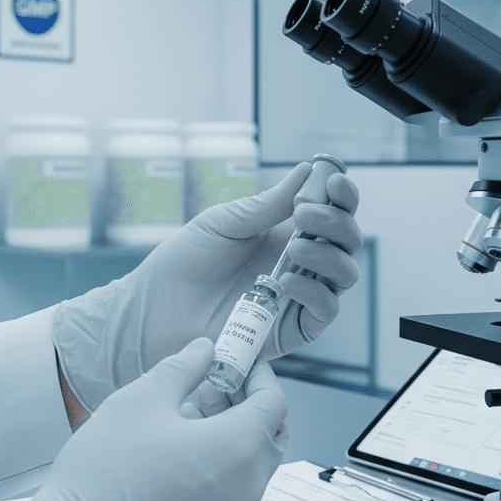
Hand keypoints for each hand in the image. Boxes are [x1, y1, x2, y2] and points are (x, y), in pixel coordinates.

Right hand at [0, 338, 287, 500]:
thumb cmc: (106, 473)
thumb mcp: (143, 399)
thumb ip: (183, 368)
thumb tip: (204, 351)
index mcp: (237, 449)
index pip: (274, 403)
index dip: (260, 376)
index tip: (241, 361)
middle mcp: (246, 490)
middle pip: (270, 437)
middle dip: (251, 406)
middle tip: (216, 386)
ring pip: (252, 469)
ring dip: (234, 438)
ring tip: (188, 417)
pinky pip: (232, 498)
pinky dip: (221, 470)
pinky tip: (179, 457)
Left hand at [54, 162, 361, 410]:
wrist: (153, 308)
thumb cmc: (183, 263)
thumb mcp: (224, 222)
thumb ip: (267, 204)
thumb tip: (307, 171)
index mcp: (285, 231)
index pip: (332, 212)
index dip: (342, 196)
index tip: (334, 182)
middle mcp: (300, 263)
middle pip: (347, 242)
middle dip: (337, 222)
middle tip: (306, 214)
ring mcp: (298, 296)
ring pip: (345, 275)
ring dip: (329, 255)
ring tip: (294, 245)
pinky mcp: (291, 329)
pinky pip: (324, 311)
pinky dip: (314, 292)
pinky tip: (285, 280)